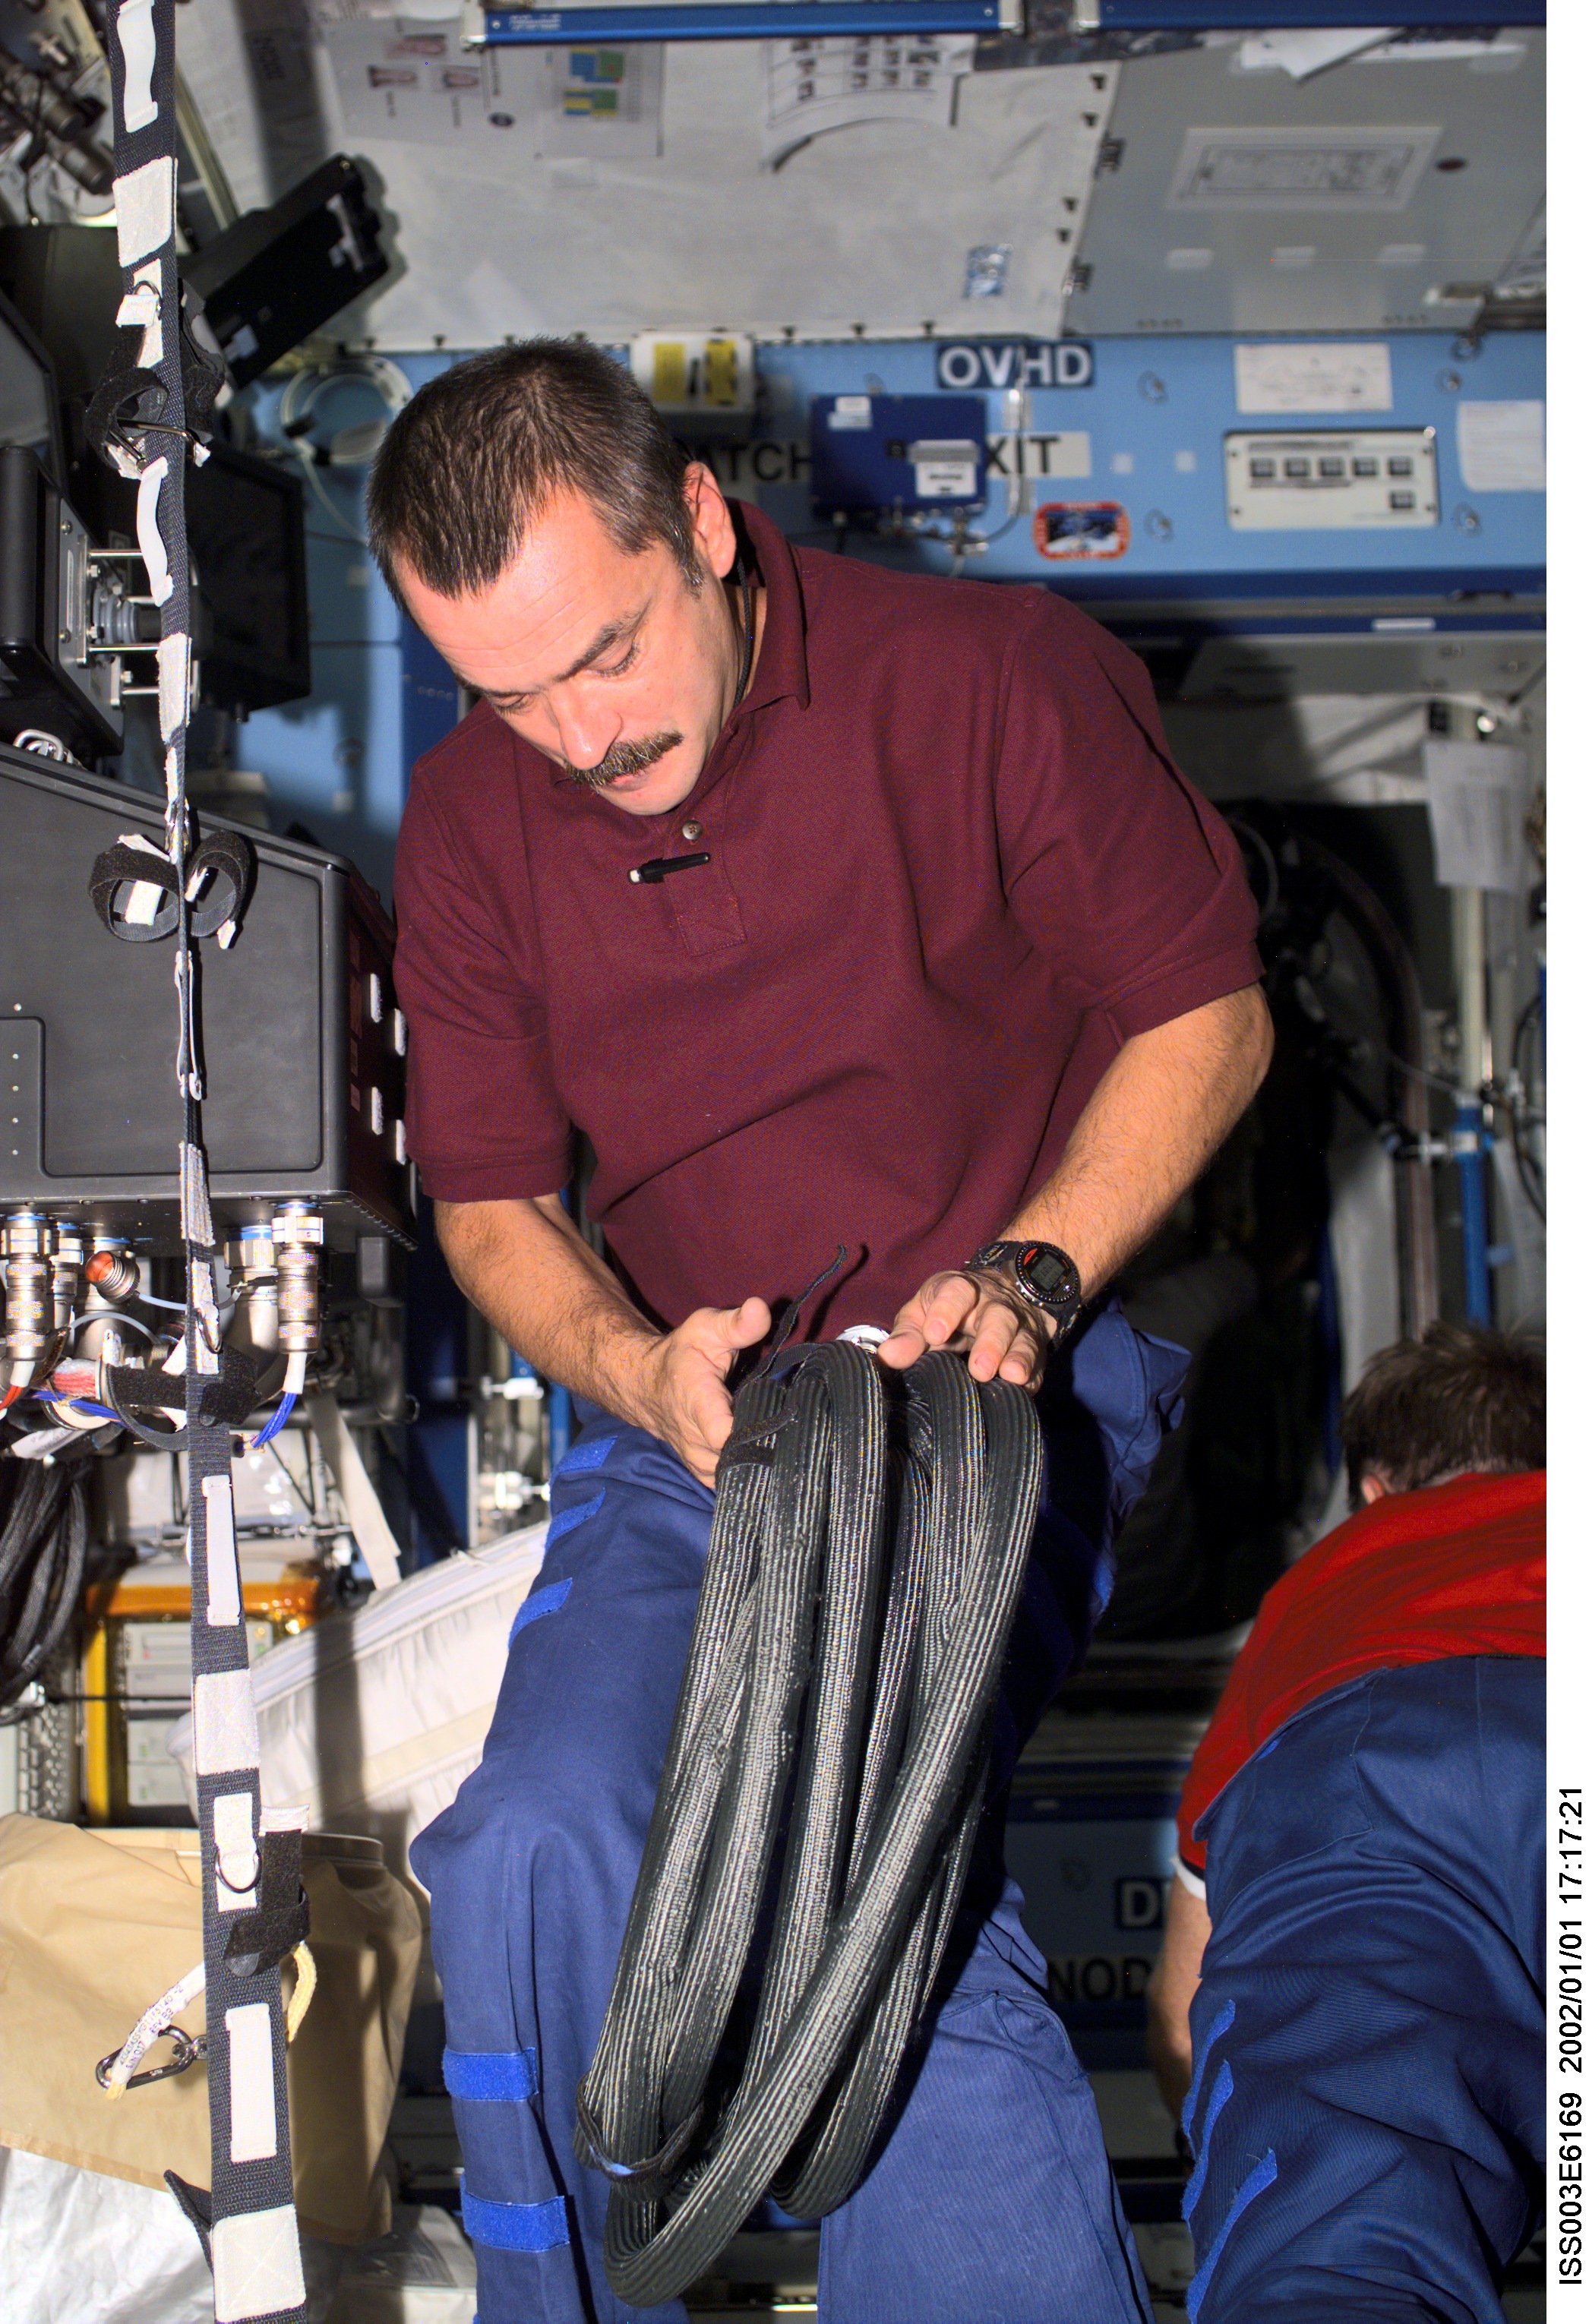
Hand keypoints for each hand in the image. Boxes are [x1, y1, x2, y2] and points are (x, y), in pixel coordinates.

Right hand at [630, 1297, 771, 1487]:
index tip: (784, 1419)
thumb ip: (736, 1323)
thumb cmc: (681, 1356)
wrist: (646, 1387)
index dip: (757, 1432)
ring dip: (763, 1462)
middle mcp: (697, 1444)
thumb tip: (761, 1308)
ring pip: (739, 1477)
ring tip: (785, 1439)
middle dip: (770, 1446)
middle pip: (741, 1461)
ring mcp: (702, 1464)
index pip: (726, 1436)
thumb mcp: (705, 1329)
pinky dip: (753, 1473)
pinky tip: (772, 1454)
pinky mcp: (708, 1475)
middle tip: (795, 1426)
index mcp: (699, 1406)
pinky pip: (734, 1484)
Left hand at [877, 1269, 1052, 1389]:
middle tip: (980, 1369)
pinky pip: (1038, 1362)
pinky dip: (1034, 1376)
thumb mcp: (923, 1313)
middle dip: (991, 1342)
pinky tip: (1025, 1391)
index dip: (946, 1310)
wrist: (997, 1292)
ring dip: (1019, 1357)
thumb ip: (908, 1336)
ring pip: (1024, 1338)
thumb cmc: (948, 1309)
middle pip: (998, 1317)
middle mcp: (994, 1305)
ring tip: (1012, 1377)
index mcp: (961, 1291)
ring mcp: (1019, 1325)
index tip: (934, 1334)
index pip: (956, 1292)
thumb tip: (887, 1357)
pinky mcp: (1035, 1347)